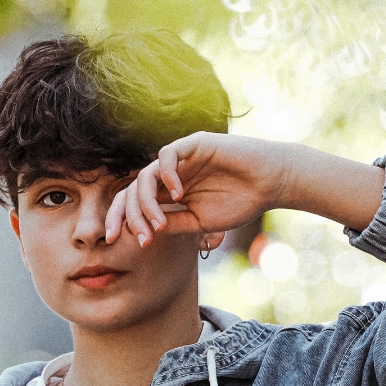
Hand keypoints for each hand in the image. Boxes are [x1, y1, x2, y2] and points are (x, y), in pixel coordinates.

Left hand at [104, 132, 289, 246]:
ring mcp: (179, 159)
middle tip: (135, 237)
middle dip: (126, 214)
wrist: (270, 184)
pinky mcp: (192, 144)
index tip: (115, 241)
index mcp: (170, 194)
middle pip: (132, 190)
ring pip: (144, 176)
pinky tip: (178, 195)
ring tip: (159, 224)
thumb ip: (173, 224)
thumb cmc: (240, 203)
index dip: (121, 219)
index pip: (135, 203)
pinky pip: (166, 155)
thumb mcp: (200, 222)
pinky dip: (166, 175)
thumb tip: (143, 232)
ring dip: (147, 203)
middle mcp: (170, 175)